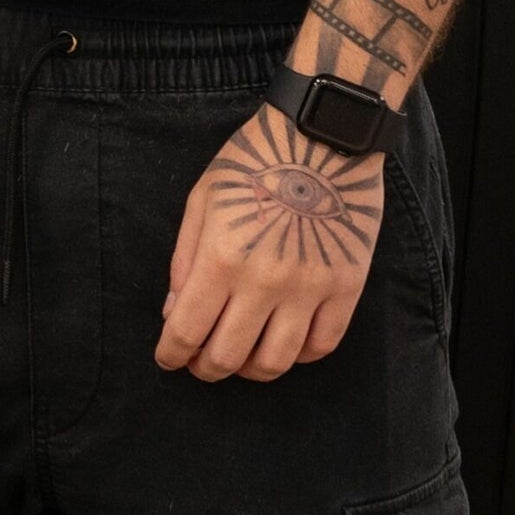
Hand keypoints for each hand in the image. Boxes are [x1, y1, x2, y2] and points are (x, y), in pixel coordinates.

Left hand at [156, 105, 384, 380]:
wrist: (322, 142)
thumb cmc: (251, 166)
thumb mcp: (201, 202)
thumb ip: (184, 260)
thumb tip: (172, 312)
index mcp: (222, 258)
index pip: (188, 329)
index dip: (172, 354)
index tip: (167, 360)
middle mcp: (265, 282)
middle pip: (230, 355)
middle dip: (206, 369)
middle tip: (199, 365)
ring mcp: (310, 289)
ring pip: (278, 362)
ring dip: (251, 372)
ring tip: (239, 361)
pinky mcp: (347, 289)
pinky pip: (323, 346)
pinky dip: (299, 357)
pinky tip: (283, 345)